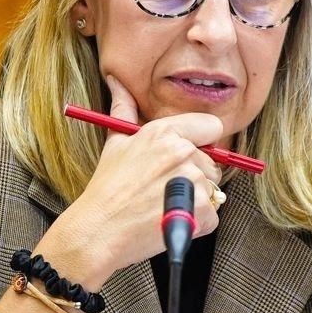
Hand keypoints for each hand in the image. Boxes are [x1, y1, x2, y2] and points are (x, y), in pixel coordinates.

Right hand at [37, 74, 223, 289]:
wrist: (99, 231)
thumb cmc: (107, 189)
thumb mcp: (116, 143)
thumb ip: (124, 108)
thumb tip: (115, 81)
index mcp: (165, 133)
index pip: (211, 127)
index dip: (202, 143)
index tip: (188, 157)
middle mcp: (183, 153)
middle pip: (212, 163)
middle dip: (195, 177)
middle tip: (164, 189)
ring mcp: (195, 183)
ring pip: (213, 190)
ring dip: (194, 201)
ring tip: (163, 206)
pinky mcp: (202, 211)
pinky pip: (213, 215)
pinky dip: (196, 223)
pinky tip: (171, 220)